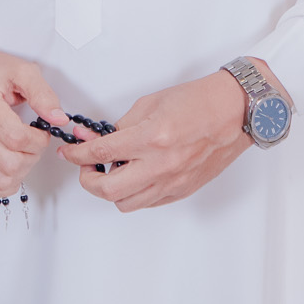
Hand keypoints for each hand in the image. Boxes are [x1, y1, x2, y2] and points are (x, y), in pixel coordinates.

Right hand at [0, 41, 68, 197]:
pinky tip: (11, 170)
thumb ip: (43, 94)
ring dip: (20, 172)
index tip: (41, 131)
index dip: (38, 140)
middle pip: (9, 163)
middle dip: (32, 157)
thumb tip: (58, 119)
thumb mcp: (22, 71)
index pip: (16, 138)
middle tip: (33, 143)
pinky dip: (2, 185)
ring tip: (23, 154)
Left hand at [59, 61, 286, 210]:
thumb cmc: (197, 101)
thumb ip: (122, 125)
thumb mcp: (151, 103)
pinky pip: (148, 202)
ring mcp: (173, 181)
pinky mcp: (183, 190)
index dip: (77, 154)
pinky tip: (134, 176)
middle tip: (86, 166)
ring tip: (112, 172)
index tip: (68, 152)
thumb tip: (98, 139)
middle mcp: (161, 164)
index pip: (100, 153)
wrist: (234, 112)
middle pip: (108, 190)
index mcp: (151, 138)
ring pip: (126, 203)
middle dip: (87, 180)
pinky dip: (134, 193)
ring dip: (111, 190)